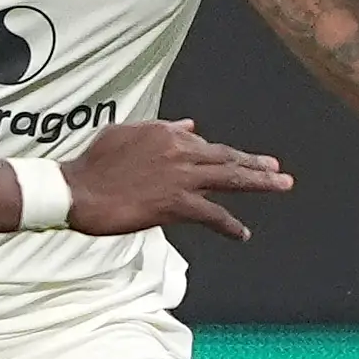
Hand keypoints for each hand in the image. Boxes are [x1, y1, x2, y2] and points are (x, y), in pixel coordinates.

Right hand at [59, 119, 292, 240]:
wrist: (77, 190)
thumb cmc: (93, 164)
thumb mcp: (126, 133)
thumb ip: (161, 128)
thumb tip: (189, 125)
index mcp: (166, 132)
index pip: (203, 143)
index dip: (221, 154)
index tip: (236, 161)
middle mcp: (179, 150)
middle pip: (226, 156)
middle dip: (256, 163)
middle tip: (279, 170)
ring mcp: (180, 176)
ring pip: (229, 178)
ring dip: (259, 182)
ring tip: (282, 185)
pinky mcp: (175, 203)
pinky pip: (212, 214)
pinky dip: (229, 225)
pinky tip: (242, 234)